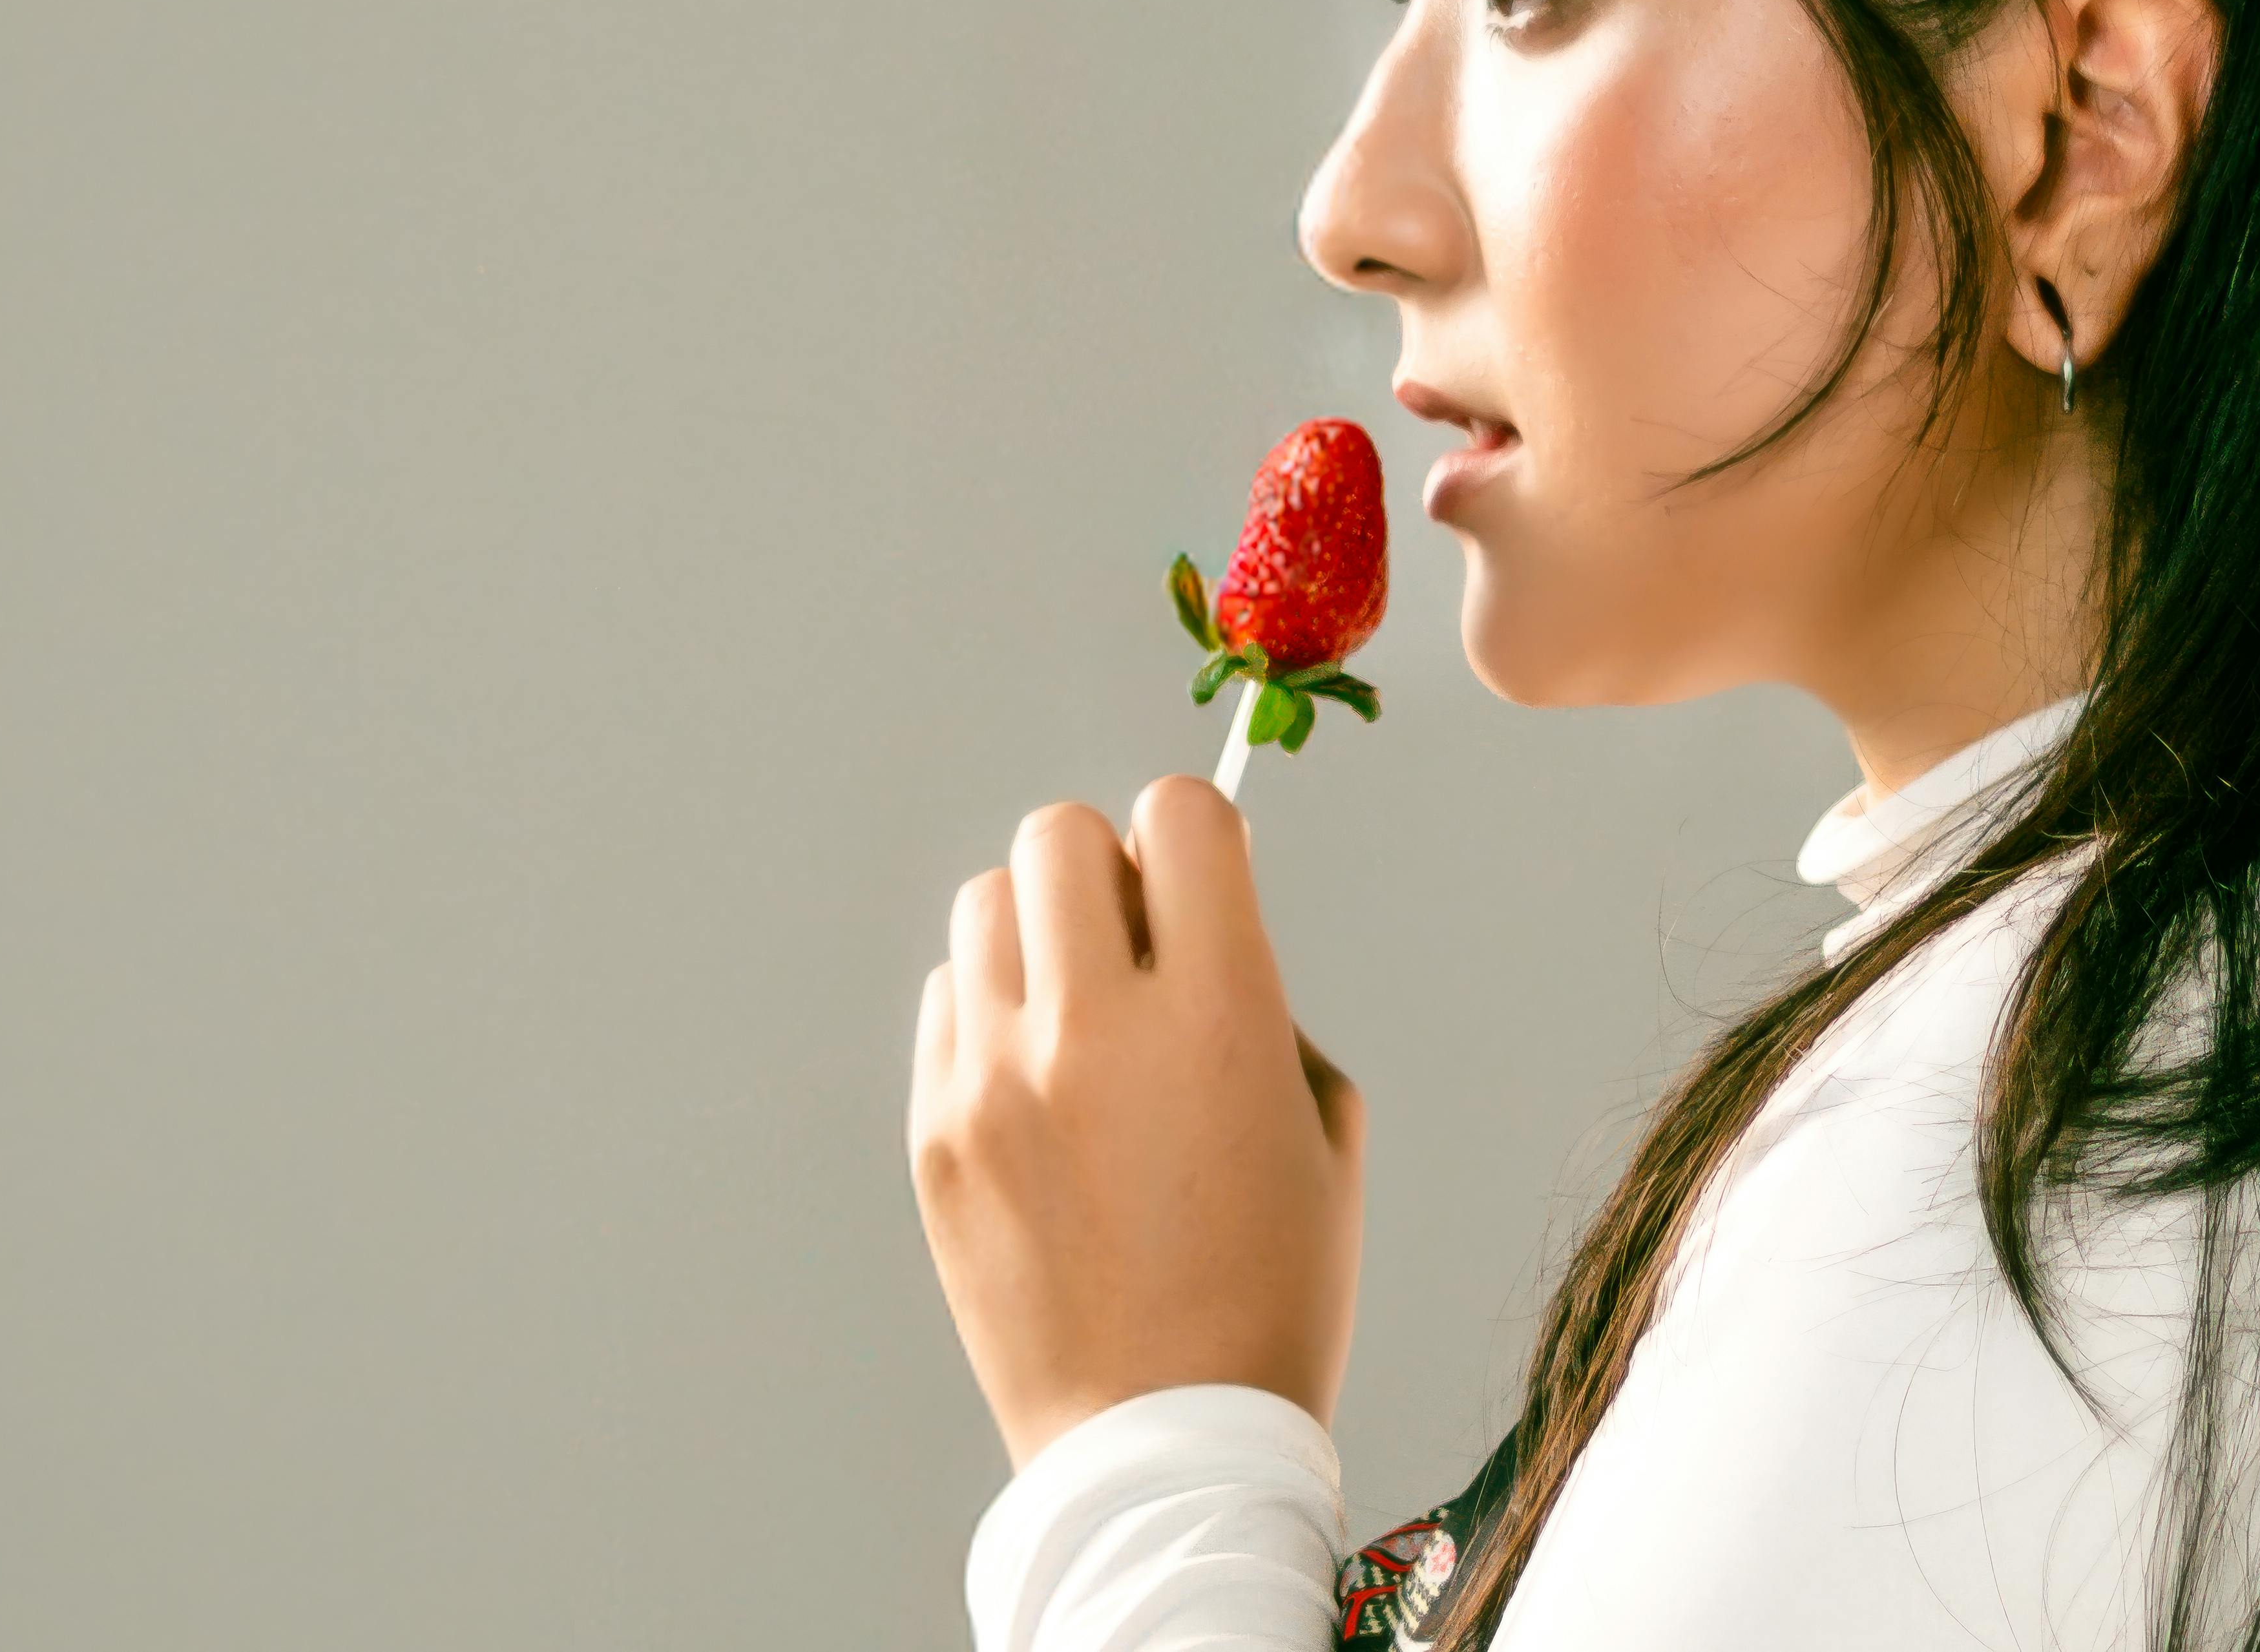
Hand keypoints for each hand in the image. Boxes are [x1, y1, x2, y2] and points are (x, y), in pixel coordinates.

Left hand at [907, 773, 1365, 1469]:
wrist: (1164, 1445)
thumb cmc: (1270, 1289)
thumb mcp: (1323, 1128)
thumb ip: (1263, 997)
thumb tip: (1194, 914)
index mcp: (1218, 1017)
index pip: (1181, 814)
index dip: (1200, 831)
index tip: (1205, 882)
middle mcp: (1096, 1029)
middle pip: (1061, 836)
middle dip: (1107, 868)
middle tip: (1135, 944)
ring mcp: (997, 1081)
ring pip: (986, 905)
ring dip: (1038, 929)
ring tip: (1077, 1013)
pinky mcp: (936, 1135)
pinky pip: (947, 1002)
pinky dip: (992, 1013)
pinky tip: (1037, 1087)